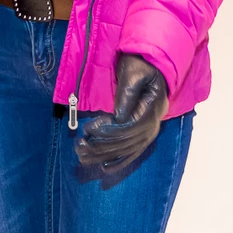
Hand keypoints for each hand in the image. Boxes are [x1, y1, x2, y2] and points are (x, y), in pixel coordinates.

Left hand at [74, 53, 168, 173]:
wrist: (152, 65)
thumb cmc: (140, 65)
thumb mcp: (133, 73)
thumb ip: (127, 94)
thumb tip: (117, 117)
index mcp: (152, 109)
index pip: (130, 127)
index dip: (108, 131)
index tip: (88, 129)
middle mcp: (153, 125)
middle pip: (127, 142)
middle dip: (101, 146)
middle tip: (79, 146)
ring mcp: (149, 131)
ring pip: (126, 149)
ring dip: (104, 155)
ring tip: (83, 156)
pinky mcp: (143, 134)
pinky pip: (132, 152)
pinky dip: (118, 161)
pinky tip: (104, 167)